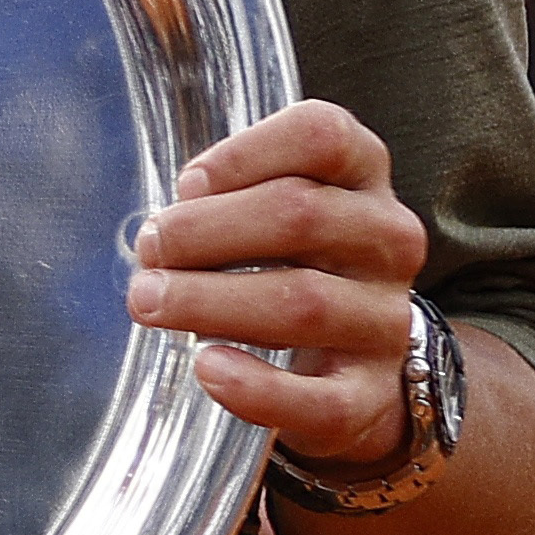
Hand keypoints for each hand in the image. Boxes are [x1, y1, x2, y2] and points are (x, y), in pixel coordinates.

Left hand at [121, 101, 430, 474]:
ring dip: (210, 301)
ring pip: (303, 302)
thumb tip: (163, 230)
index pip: (323, 135)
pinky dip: (259, 387)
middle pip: (300, 215)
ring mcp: (386, 319)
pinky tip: (209, 368)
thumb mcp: (270, 209)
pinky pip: (322, 399)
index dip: (243, 153)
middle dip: (204, 231)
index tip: (186, 184)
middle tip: (147, 250)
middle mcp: (387, 240)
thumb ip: (227, 199)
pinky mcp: (371, 394)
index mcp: (362, 176)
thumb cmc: (288, 261)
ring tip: (149, 301)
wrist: (350, 364)